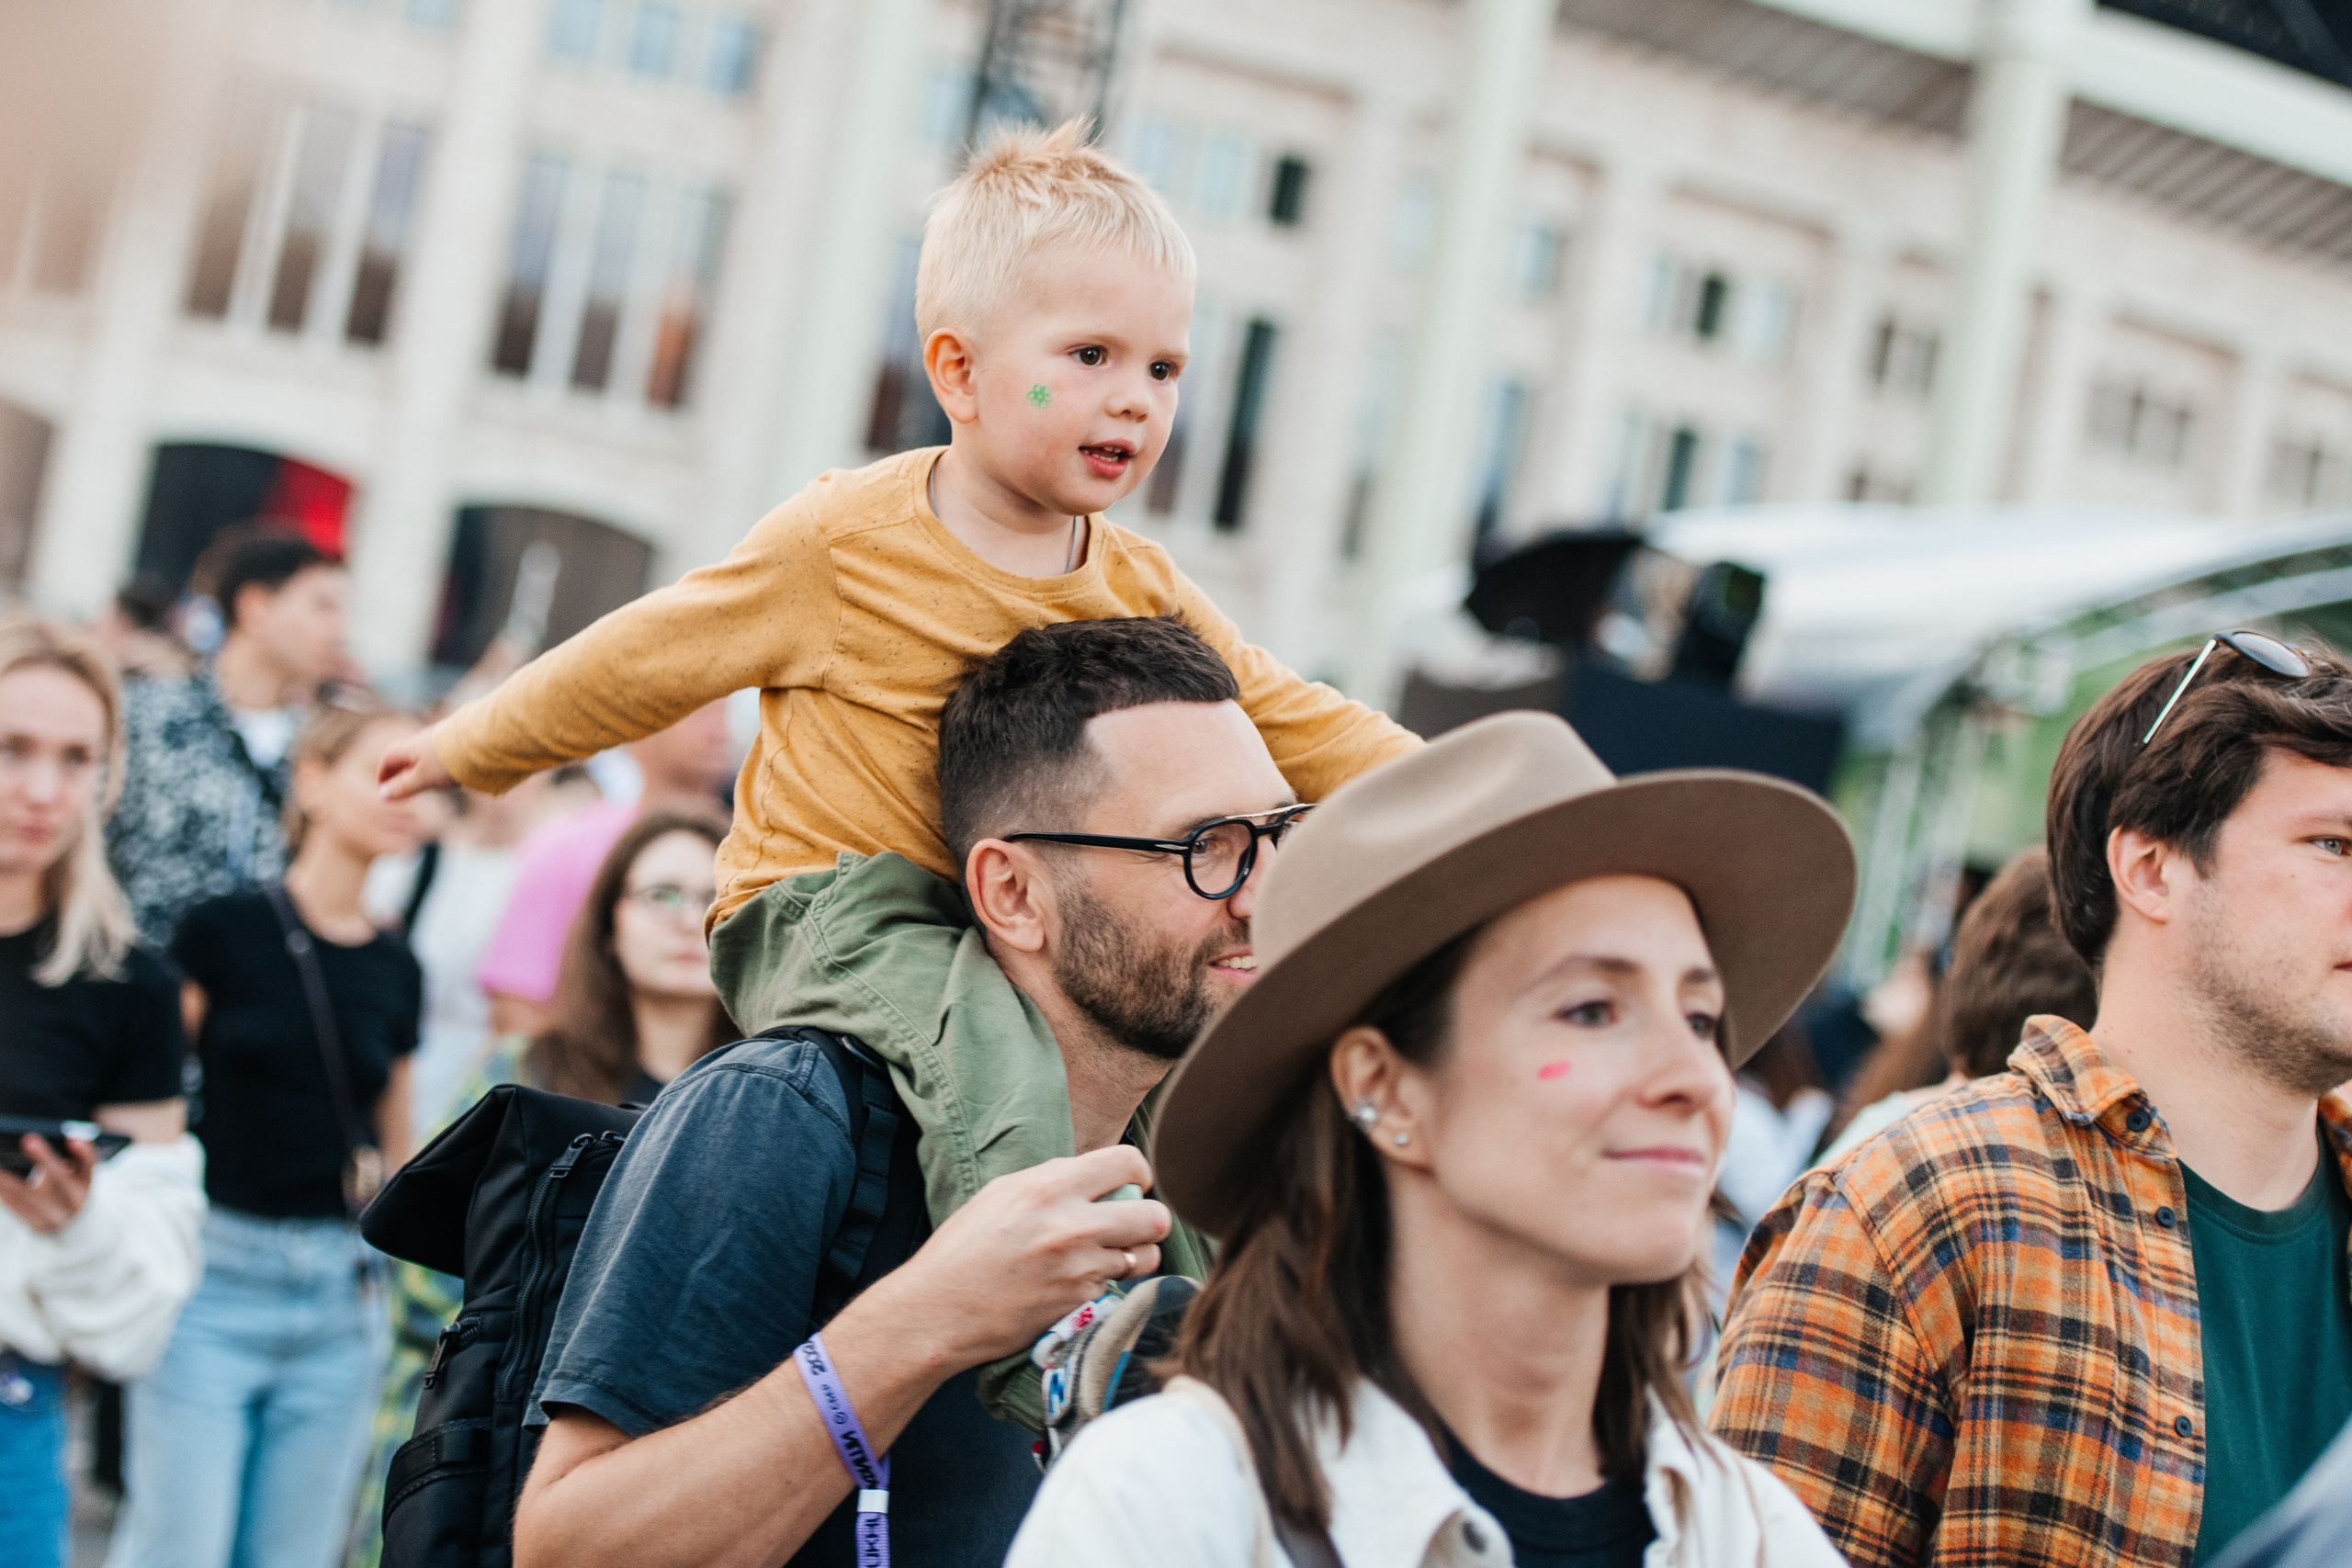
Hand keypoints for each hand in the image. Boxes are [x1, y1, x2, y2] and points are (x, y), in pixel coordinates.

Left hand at [0, 1136, 97, 1233]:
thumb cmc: (71, 1189)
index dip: (83, 1153)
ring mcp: (57, 1216)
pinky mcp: (38, 1225)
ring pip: (31, 1196)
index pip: (88, 1166)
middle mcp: (76, 1202)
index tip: (72, 1138)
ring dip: (11, 1180)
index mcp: (86, 1184)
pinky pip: (17, 1207)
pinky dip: (5, 1192)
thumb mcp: (79, 1173)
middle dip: (45, 1159)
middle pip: (61, 1180)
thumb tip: (61, 1138)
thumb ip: (75, 1156)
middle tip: (29, 1140)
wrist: (73, 1225)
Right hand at [378, 726, 454, 799]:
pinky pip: (437, 754)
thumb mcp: (422, 779)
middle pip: (404, 754)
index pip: (388, 757)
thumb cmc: (447, 761)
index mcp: (408, 747)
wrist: (479, 742)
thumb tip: (382, 795)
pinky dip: (432, 766)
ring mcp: (438, 739)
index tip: (384, 786)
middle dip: (399, 770)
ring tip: (420, 783)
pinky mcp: (453, 742)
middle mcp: (421, 740)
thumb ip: (403, 787)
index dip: (383, 772)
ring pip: (421, 754)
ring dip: (416, 768)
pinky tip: (443, 775)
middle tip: (398, 786)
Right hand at [858, 1146, 1170, 1369]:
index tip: (1132, 1186)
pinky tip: (1074, 1283)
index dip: (1139, 1174)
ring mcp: (1079, 1269)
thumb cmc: (962, 1250)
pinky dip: (1104, 1284)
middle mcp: (1071, 1225)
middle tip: (1132, 1226)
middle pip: (1154, 1216)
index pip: (1128, 1163)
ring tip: (1107, 1256)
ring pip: (1145, 1257)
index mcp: (1049, 1186)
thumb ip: (1053, 1181)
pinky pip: (1116, 1287)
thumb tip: (1094, 1177)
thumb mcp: (1002, 1194)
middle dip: (1150, 1221)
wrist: (937, 1311)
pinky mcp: (1079, 1305)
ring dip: (1134, 1256)